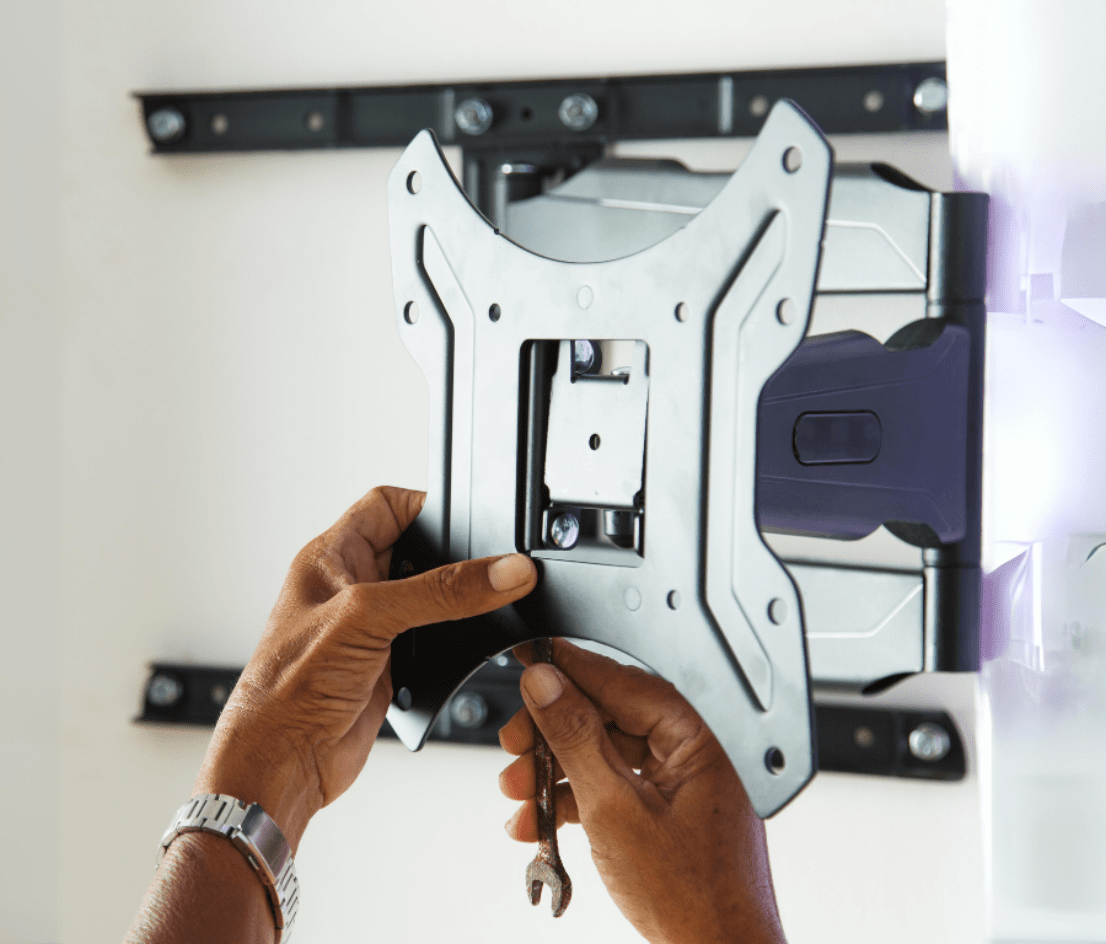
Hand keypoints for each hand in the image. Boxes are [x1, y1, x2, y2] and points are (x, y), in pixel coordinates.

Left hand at [195, 486, 537, 849]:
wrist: (284, 763)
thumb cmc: (287, 687)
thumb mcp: (369, 619)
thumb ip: (440, 592)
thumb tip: (503, 571)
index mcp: (331, 557)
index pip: (388, 505)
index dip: (427, 504)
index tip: (470, 518)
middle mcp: (351, 587)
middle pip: (418, 551)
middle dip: (452, 557)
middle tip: (487, 565)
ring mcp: (371, 628)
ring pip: (430, 597)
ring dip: (454, 604)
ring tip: (478, 605)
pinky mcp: (389, 665)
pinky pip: (434, 639)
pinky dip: (453, 642)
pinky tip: (459, 648)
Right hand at [499, 641, 785, 943]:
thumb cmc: (693, 898)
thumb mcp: (614, 807)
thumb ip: (576, 738)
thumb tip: (547, 684)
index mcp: (694, 739)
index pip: (623, 682)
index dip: (571, 667)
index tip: (531, 656)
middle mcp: (688, 756)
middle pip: (607, 719)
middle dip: (551, 733)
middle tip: (513, 743)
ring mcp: (674, 789)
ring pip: (602, 758)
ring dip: (552, 773)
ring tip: (518, 792)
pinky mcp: (660, 819)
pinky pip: (609, 791)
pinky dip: (571, 803)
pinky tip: (537, 821)